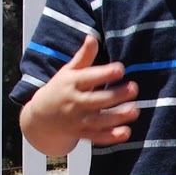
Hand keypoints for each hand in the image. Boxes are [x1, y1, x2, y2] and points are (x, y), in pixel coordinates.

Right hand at [22, 36, 139, 153]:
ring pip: (99, 120)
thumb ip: (83, 57)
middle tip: (134, 88)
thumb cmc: (60, 89)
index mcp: (72, 83)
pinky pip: (97, 137)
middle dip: (116, 95)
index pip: (89, 78)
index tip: (121, 69)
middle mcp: (74, 102)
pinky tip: (126, 132)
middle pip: (97, 100)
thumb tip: (92, 37)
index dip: (104, 73)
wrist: (40, 119)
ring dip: (117, 116)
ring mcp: (77, 120)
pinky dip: (110, 137)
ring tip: (135, 110)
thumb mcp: (69, 72)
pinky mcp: (82, 134)